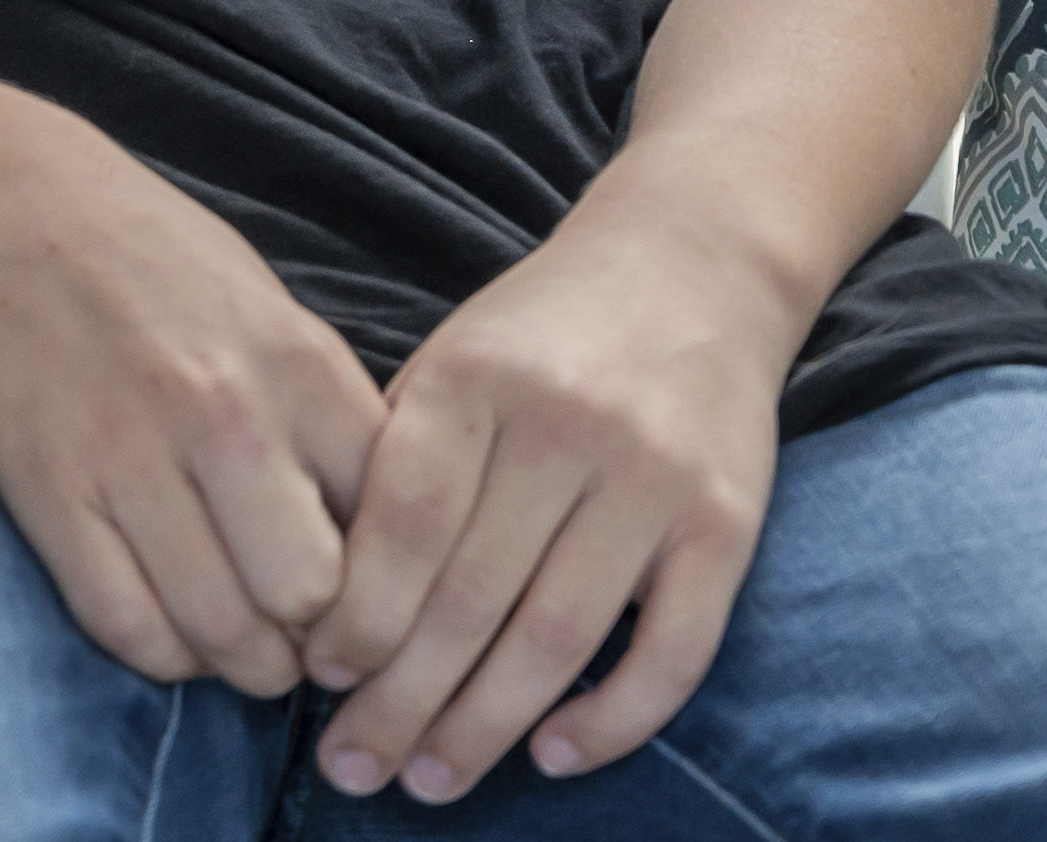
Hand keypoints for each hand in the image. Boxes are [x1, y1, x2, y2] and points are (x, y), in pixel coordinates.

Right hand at [0, 99, 382, 696]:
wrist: (10, 210)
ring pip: (221, 633)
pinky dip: (163, 654)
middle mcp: (224, 415)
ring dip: (243, 662)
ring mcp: (130, 458)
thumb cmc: (162, 268)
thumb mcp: (279, 318)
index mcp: (300, 367)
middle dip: (317, 636)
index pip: (391, 528)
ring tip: (242, 640)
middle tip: (302, 631)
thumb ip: (334, 425)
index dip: (390, 585)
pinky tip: (173, 626)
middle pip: (311, 599)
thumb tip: (384, 551)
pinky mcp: (51, 494)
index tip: (371, 599)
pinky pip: (127, 628)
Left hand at [300, 215, 796, 806]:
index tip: (320, 679)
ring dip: (484, 728)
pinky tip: (552, 755)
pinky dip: (613, 719)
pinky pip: (671, 650)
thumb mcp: (452, 356)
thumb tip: (322, 601)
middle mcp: (565, 426)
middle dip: (402, 701)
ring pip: (557, 637)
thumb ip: (394, 458)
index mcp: (476, 378)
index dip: (357, 617)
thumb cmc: (543, 332)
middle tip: (355, 769)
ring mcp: (653, 479)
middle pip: (470, 597)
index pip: (403, 525)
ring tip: (429, 780)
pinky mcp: (726, 526)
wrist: (694, 265)